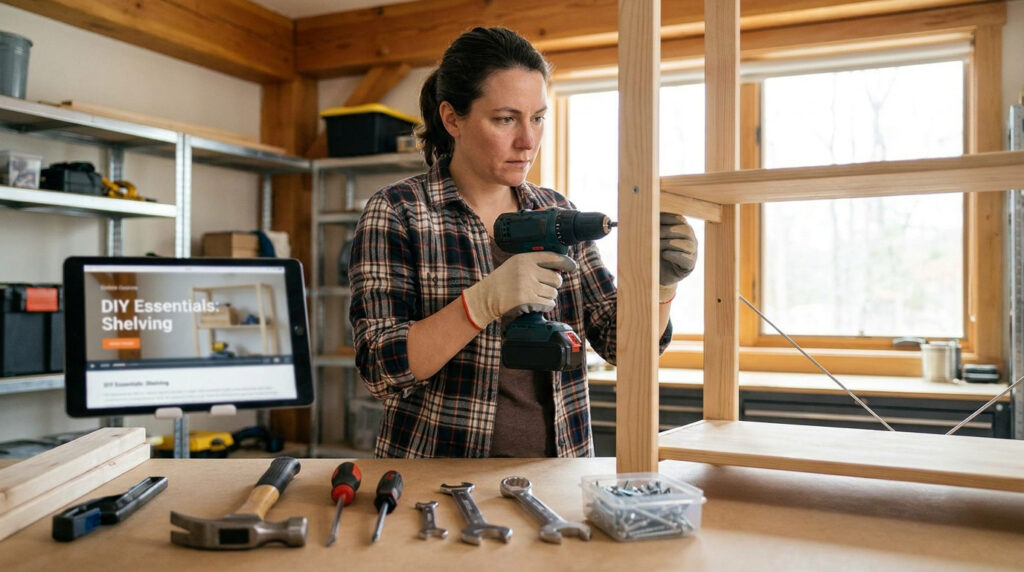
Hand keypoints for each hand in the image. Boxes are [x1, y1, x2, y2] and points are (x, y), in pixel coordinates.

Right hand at [461, 251, 576, 328]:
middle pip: (556, 278)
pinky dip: (546, 306)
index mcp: (524, 258)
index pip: (552, 257)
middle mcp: (527, 270)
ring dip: (549, 297)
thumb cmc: (501, 282)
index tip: (572, 267)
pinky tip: (538, 304)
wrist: (485, 297)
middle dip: (554, 285)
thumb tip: (558, 269)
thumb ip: (533, 264)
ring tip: (537, 296)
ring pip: (553, 292)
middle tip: (545, 288)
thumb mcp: (515, 265)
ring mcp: (527, 285)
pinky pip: (548, 303)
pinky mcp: (527, 300)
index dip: (566, 263)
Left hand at [659, 212, 697, 300]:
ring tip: (656, 245)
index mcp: (683, 228)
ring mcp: (693, 252)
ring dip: (669, 243)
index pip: (679, 219)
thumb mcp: (654, 239)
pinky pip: (686, 258)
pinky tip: (664, 254)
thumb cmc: (655, 253)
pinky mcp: (690, 265)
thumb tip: (646, 217)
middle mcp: (691, 239)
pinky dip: (674, 255)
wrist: (657, 274)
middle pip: (685, 230)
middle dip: (667, 230)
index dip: (666, 218)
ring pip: (687, 243)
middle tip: (653, 233)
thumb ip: (654, 228)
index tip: (652, 218)